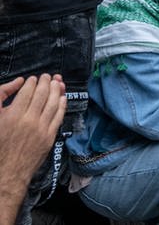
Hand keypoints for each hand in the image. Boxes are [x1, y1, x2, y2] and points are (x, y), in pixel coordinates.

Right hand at [0, 75, 65, 190]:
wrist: (7, 171)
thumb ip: (1, 98)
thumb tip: (18, 83)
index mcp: (12, 117)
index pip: (27, 92)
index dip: (31, 82)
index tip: (32, 78)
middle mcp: (28, 121)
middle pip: (42, 95)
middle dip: (45, 82)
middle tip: (46, 76)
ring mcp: (41, 129)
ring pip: (53, 103)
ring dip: (56, 90)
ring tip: (57, 82)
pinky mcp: (50, 137)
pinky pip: (59, 116)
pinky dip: (62, 104)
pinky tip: (62, 97)